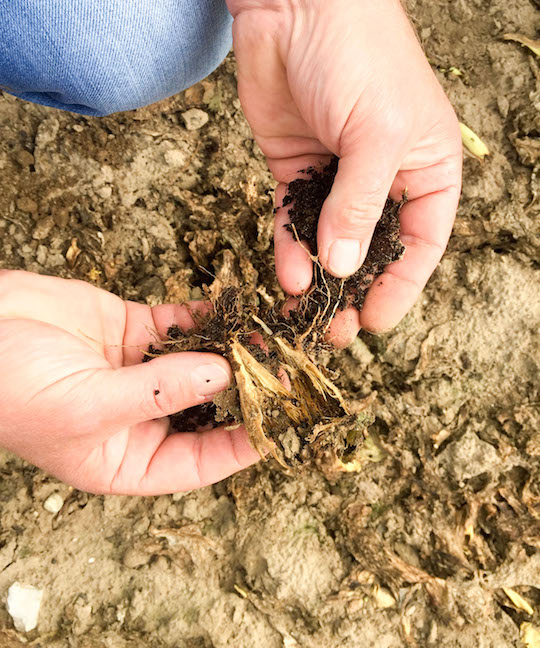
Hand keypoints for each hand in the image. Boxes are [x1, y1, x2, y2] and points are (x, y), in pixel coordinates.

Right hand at [0, 271, 258, 493]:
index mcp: (125, 458)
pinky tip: (235, 310)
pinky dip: (206, 317)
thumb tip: (222, 376)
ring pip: (199, 362)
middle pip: (206, 410)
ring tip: (268, 340)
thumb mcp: (87, 406)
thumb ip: (158, 392)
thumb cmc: (9, 390)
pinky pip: (179, 324)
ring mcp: (138, 370)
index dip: (240, 448)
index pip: (197, 463)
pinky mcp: (131, 329)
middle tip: (284, 376)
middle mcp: (138, 417)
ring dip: (232, 351)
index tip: (279, 429)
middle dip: (244, 393)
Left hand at [184, 0, 461, 343]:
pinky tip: (287, 276)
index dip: (400, 287)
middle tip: (332, 334)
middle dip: (354, 292)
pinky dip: (289, 247)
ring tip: (303, 317)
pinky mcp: (296, 166)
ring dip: (318, 279)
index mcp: (428, 167)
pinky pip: (293, 218)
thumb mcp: (376, 134)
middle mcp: (384, 176)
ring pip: (329, 240)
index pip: (422, 244)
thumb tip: (343, 269)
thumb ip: (359, 205)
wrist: (294, 1)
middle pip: (372, 249)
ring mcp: (338, 173)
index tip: (375, 323)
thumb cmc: (359, 54)